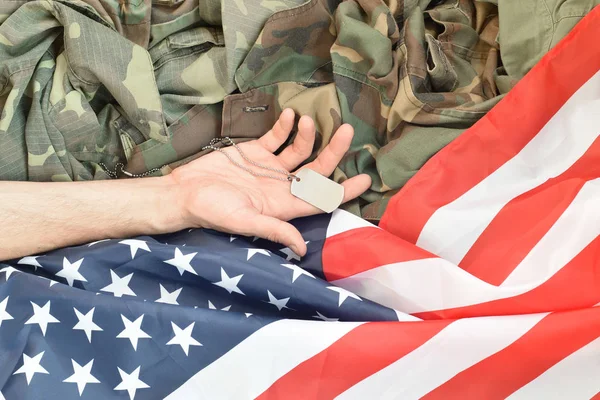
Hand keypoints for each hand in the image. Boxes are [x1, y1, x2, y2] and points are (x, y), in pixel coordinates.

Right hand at [169, 109, 370, 255]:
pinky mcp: (256, 153)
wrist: (184, 192)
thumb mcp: (242, 221)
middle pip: (316, 169)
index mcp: (284, 205)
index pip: (321, 199)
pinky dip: (285, 127)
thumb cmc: (211, 211)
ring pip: (300, 150)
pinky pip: (277, 138)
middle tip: (348, 131)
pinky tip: (290, 116)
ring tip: (307, 121)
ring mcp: (270, 168)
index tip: (366, 179)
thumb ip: (273, 229)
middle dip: (334, 152)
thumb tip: (303, 248)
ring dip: (307, 135)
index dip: (344, 190)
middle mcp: (282, 187)